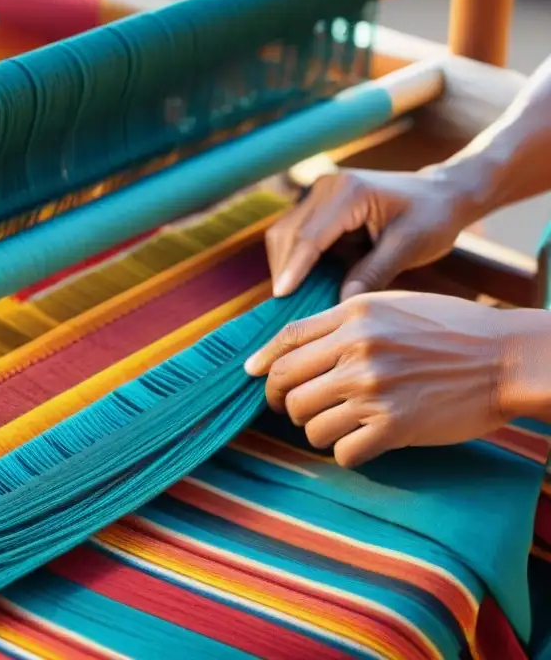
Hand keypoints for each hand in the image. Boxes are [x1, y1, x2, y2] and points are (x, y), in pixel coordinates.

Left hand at [243, 292, 550, 468]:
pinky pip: (340, 452)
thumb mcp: (392, 307)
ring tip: (341, 424)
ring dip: (317, 429)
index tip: (253, 376)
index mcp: (355, 314)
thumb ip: (342, 322)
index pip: (285, 340)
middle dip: (283, 401)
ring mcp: (373, 388)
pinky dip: (346, 452)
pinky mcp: (393, 426)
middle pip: (285, 385)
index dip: (262, 362)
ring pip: (307, 423)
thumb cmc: (450, 330)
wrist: (507, 358)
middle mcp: (357, 348)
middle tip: (296, 409)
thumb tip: (288, 346)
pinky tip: (365, 442)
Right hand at [267, 169, 477, 300]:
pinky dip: (294, 257)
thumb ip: (374, 273)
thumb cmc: (432, 217)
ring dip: (286, 264)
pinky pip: (294, 232)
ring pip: (284, 232)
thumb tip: (342, 303)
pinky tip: (304, 281)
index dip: (294, 269)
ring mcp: (319, 191)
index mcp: (350, 191)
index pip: (310, 236)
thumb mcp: (408, 247)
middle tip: (288, 305)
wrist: (440, 193)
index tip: (282, 296)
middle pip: (287, 232)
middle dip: (284, 269)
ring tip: (295, 296)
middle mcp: (327, 185)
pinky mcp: (318, 202)